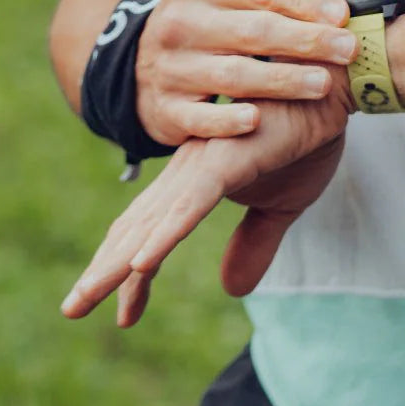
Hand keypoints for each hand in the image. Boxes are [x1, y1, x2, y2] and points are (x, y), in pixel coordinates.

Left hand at [61, 93, 349, 326]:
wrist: (333, 87)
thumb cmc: (306, 133)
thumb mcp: (284, 205)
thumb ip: (254, 244)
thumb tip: (232, 291)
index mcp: (198, 181)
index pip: (153, 235)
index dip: (134, 278)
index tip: (123, 318)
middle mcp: (189, 172)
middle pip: (136, 230)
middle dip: (103, 273)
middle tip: (71, 309)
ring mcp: (204, 165)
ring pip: (151, 223)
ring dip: (115, 265)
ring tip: (83, 299)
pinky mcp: (226, 160)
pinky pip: (189, 205)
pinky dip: (163, 236)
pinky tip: (139, 265)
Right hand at [134, 0, 356, 145]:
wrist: (137, 64)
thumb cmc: (206, 27)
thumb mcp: (229, 0)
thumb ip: (276, 1)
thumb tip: (338, 13)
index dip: (306, 2)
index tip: (342, 15)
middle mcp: (179, 21)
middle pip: (255, 31)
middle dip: (307, 40)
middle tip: (347, 50)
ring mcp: (169, 66)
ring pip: (234, 74)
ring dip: (282, 80)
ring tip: (322, 84)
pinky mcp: (164, 108)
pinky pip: (200, 117)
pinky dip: (227, 120)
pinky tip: (256, 120)